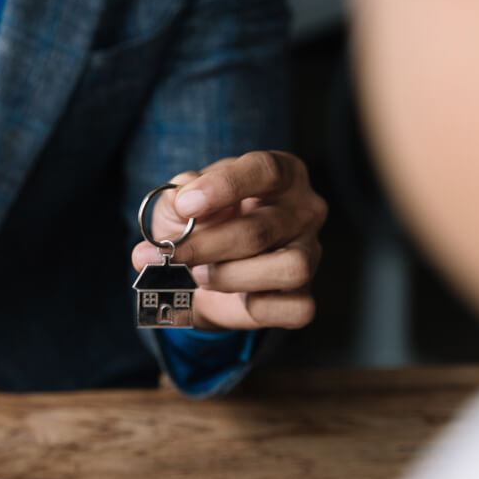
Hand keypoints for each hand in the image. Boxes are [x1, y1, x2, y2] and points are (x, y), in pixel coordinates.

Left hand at [131, 151, 325, 329]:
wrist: (198, 279)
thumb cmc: (199, 228)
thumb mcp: (180, 205)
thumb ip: (177, 198)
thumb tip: (179, 202)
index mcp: (281, 176)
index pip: (265, 171)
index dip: (225, 186)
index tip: (185, 205)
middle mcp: (303, 211)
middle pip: (262, 229)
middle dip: (207, 245)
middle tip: (168, 254)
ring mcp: (310, 253)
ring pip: (289, 267)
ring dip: (231, 276)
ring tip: (199, 275)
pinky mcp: (304, 296)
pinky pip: (294, 308)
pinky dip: (255, 308)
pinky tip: (231, 297)